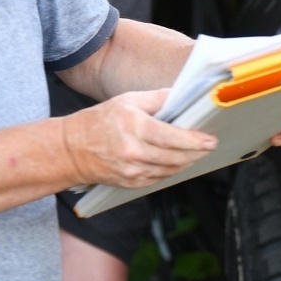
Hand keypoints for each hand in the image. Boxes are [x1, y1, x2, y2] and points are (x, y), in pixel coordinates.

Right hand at [60, 88, 216, 189]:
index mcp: (134, 126)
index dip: (195, 140)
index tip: (210, 139)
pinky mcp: (130, 183)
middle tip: (209, 145)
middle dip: (197, 152)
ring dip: (187, 162)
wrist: (71, 151)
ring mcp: (132, 170)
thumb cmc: (98, 121)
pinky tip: (177, 161)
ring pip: (170, 170)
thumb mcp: (125, 100)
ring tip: (196, 152)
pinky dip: (171, 170)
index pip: (172, 136)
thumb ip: (156, 99)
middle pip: (176, 156)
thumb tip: (180, 97)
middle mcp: (133, 151)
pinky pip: (159, 178)